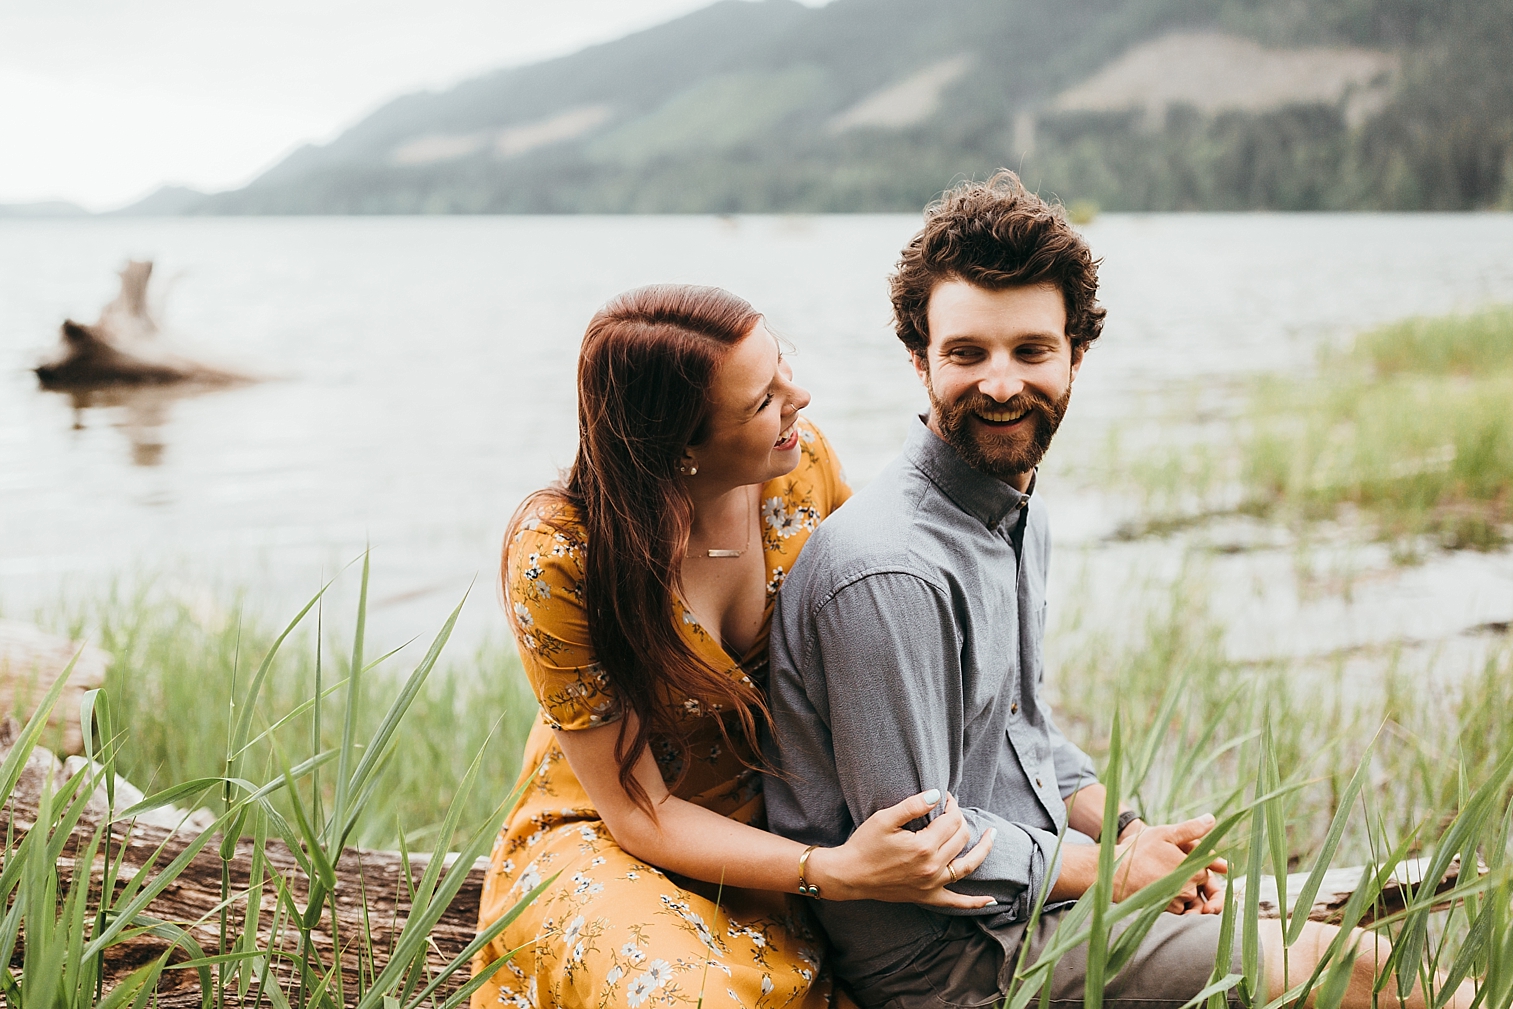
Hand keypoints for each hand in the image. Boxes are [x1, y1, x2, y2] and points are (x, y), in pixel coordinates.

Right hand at [804, 790, 995, 908]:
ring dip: (983, 850)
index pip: (951, 820)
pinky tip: (992, 900)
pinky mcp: (927, 897)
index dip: (951, 805)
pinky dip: (975, 902)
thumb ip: (913, 805)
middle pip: (961, 838)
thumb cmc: (865, 844)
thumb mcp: (885, 818)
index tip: (945, 796)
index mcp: (924, 846)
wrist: (850, 875)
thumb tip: (937, 794)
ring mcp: (932, 885)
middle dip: (960, 819)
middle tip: (951, 809)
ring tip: (992, 836)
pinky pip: (957, 903)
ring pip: (967, 865)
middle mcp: (932, 867)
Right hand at [1113, 814, 1227, 913]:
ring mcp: (1179, 900)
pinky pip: (1178, 905)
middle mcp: (1190, 887)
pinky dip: (1172, 896)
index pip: (1208, 864)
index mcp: (1194, 867)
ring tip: (1160, 872)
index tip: (1183, 853)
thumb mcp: (1164, 833)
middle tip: (1165, 860)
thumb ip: (1191, 829)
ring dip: (1180, 885)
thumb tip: (1211, 819)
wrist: (1114, 874)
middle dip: (1188, 870)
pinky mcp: (1167, 910)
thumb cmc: (1138, 851)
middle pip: (1199, 879)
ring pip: (1189, 892)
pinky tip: (1157, 884)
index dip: (1196, 856)